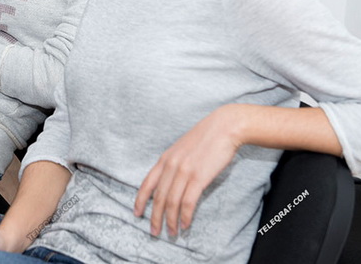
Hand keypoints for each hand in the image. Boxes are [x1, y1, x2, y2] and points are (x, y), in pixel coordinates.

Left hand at [134, 105, 241, 236]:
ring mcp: (184, 171)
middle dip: (155, 217)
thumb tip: (170, 180)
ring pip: (172, 202)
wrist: (224, 127)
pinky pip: (188, 202)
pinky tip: (185, 224)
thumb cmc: (205, 138)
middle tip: (155, 232)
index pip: (147, 183)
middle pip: (159, 197)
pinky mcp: (198, 177)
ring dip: (171, 220)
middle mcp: (171, 165)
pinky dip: (185, 216)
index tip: (137, 213)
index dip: (140, 200)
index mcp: (165, 158)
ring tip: (171, 232)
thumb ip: (174, 163)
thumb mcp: (182, 148)